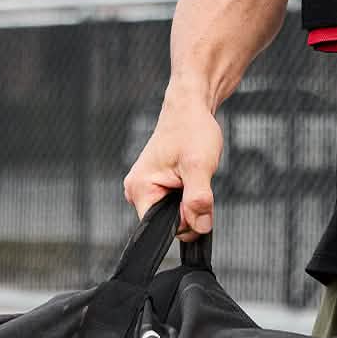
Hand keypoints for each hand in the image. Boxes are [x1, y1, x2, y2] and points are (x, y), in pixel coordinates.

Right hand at [123, 88, 221, 240]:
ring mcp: (146, 188)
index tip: (196, 198)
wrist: (191, 108)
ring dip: (189, 200)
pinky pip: (175, 202)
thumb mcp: (199, 166)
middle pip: (168, 222)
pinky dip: (187, 194)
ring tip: (193, 174)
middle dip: (189, 209)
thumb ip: (198, 200)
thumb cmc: (192, 130)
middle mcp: (137, 191)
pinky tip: (190, 176)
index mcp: (139, 189)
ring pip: (174, 212)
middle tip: (197, 180)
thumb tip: (199, 228)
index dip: (184, 221)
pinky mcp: (156, 184)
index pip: (160, 229)